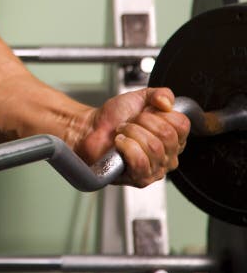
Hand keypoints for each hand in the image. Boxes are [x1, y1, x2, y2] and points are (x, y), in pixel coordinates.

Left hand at [74, 88, 190, 186]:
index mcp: (174, 137)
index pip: (182, 124)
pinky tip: (119, 144)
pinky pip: (140, 162)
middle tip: (128, 124)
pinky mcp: (141, 179)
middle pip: (167, 136)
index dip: (159, 114)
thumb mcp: (140, 97)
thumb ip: (159, 94)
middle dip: (141, 123)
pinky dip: (126, 147)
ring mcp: (156, 169)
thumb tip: (167, 103)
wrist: (91, 128)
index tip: (143, 114)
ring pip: (153, 148)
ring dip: (131, 134)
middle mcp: (169, 155)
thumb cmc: (114, 117)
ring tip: (122, 134)